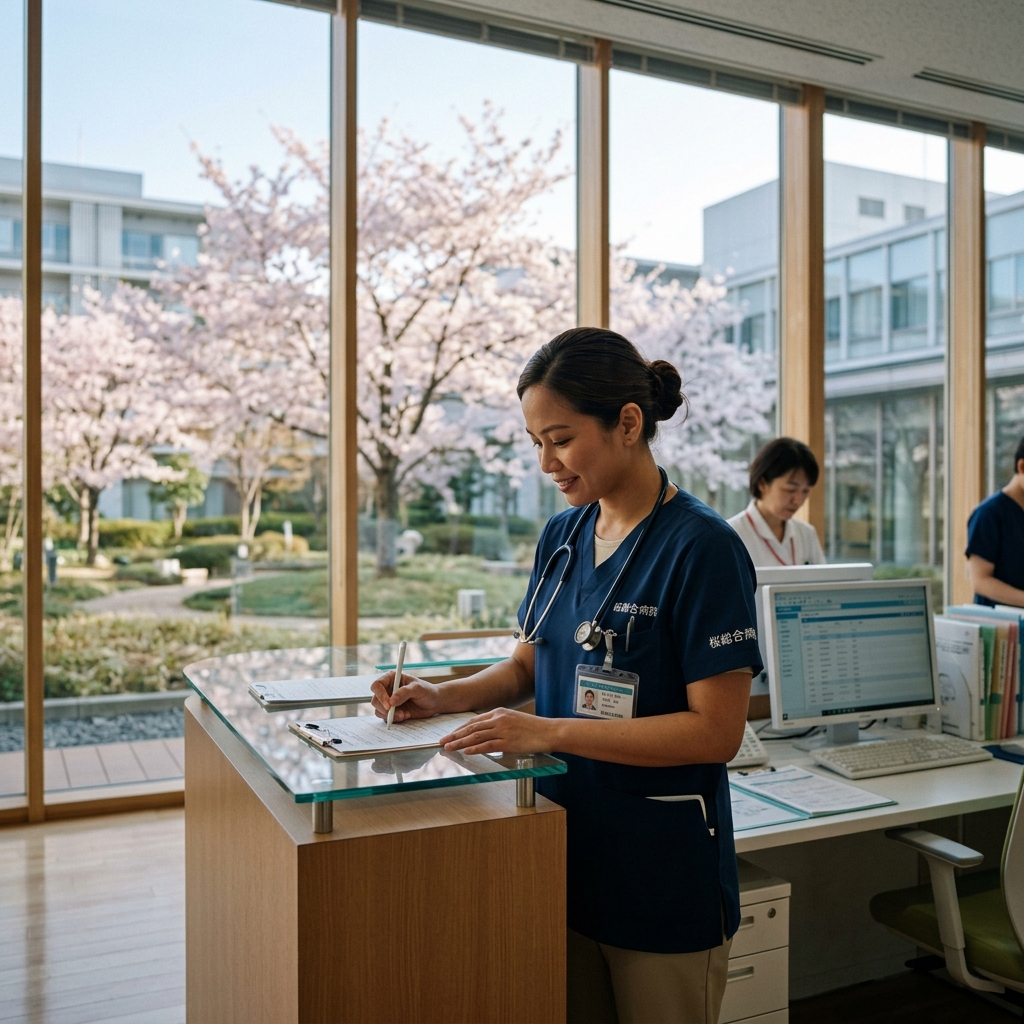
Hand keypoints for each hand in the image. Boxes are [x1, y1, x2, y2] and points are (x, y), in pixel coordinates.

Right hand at [369, 670, 443, 722]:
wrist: (434, 703)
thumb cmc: (427, 691)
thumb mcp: (418, 688)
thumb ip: (404, 692)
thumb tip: (391, 701)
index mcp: (391, 679)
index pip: (377, 686)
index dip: (380, 695)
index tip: (389, 705)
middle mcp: (387, 689)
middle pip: (375, 700)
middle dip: (384, 708)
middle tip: (395, 712)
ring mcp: (389, 701)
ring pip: (379, 710)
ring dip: (390, 715)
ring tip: (405, 714)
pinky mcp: (392, 712)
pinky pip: (386, 718)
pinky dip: (394, 719)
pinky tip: (406, 715)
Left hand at [440, 707, 555, 755]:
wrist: (550, 731)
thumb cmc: (533, 728)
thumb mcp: (513, 720)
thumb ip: (499, 725)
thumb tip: (485, 734)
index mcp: (499, 712)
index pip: (474, 720)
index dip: (460, 728)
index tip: (449, 734)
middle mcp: (499, 719)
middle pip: (471, 727)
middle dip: (455, 735)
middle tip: (442, 741)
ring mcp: (503, 730)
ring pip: (476, 736)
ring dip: (460, 742)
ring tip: (448, 747)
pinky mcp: (509, 741)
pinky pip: (488, 745)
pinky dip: (475, 748)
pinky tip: (466, 752)